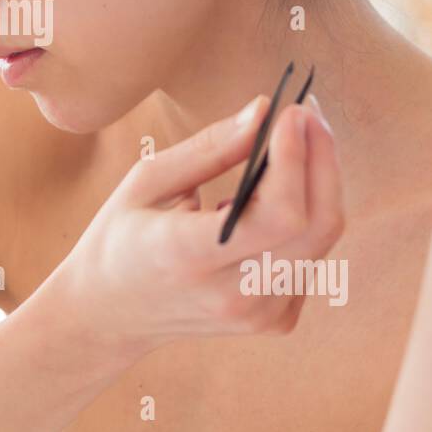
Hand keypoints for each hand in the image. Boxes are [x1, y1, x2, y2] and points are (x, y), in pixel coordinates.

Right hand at [55, 94, 344, 363]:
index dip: (298, 158)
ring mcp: (257, 314)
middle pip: (318, 225)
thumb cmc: (120, 237)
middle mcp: (232, 293)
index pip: (278, 214)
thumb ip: (209, 148)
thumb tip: (264, 110)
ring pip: (322, 238)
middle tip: (307, 113)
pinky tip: (274, 194)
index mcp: (190, 256)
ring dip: (319, 182)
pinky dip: (305, 215)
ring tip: (293, 141)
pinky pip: (311, 256)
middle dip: (323, 159)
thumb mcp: (146, 182)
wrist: (109, 316)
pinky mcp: (273, 320)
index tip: (293, 111)